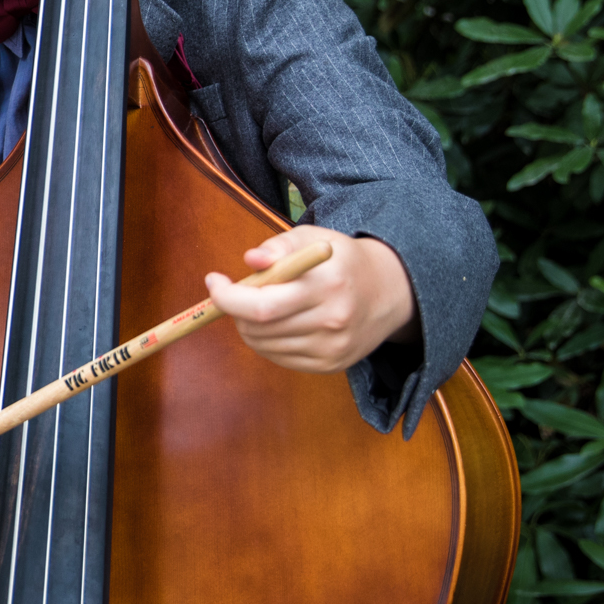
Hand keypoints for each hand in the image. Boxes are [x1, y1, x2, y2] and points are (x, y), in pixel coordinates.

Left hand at [205, 224, 416, 373]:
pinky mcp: (330, 365)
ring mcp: (332, 347)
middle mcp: (332, 319)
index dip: (227, 297)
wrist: (389, 292)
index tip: (214, 281)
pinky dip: (266, 341)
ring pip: (263, 345)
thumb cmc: (340, 260)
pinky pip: (278, 358)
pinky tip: (279, 322)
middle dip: (235, 310)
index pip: (262, 304)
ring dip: (248, 326)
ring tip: (262, 305)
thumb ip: (278, 247)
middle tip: (237, 292)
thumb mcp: (312, 239)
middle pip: (258, 328)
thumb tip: (250, 260)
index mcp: (327, 283)